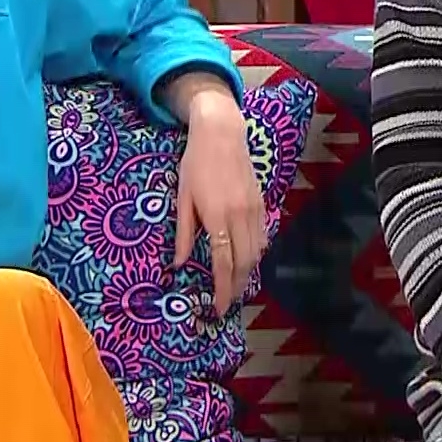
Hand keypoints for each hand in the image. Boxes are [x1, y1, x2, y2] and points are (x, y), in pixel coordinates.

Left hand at [171, 80, 264, 315]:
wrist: (222, 133)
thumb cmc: (195, 163)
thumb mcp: (183, 197)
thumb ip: (183, 232)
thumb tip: (178, 264)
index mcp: (218, 216)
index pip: (223, 262)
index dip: (223, 289)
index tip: (220, 308)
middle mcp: (240, 216)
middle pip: (244, 262)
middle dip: (237, 287)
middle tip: (227, 303)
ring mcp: (254, 209)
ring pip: (257, 251)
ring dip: (248, 273)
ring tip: (236, 286)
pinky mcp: (262, 203)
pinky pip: (262, 236)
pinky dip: (256, 253)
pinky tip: (247, 260)